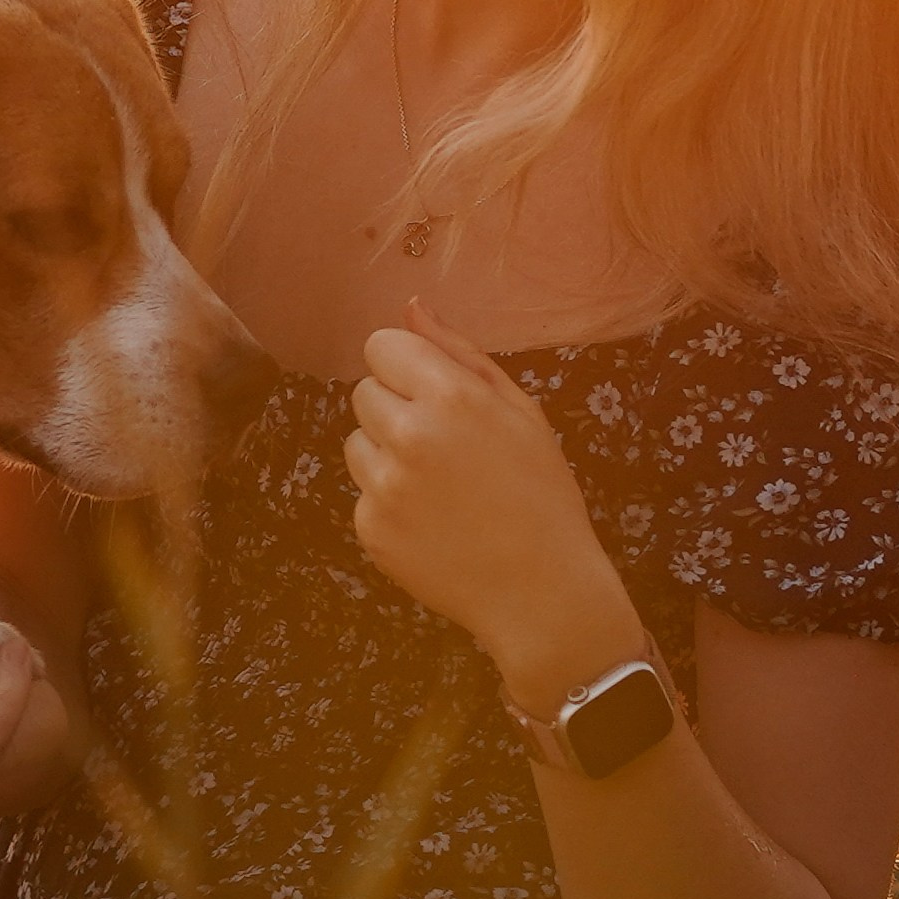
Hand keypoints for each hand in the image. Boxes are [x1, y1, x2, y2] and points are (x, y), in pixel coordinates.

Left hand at [345, 301, 642, 712]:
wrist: (542, 590)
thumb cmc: (541, 492)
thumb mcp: (519, 410)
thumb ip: (459, 352)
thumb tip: (411, 307)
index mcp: (450, 396)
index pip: (380, 346)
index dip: (406, 367)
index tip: (432, 393)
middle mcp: (409, 435)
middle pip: (364, 392)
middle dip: (396, 409)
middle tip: (445, 447)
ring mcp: (384, 486)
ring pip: (357, 442)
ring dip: (386, 454)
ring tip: (440, 487)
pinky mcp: (370, 529)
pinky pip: (363, 493)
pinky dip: (389, 503)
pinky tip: (432, 522)